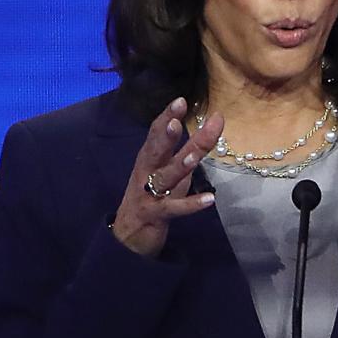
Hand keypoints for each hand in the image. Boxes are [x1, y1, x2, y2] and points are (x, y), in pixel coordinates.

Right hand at [111, 98, 222, 256]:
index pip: (156, 133)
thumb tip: (207, 132)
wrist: (127, 238)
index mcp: (149, 160)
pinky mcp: (154, 215)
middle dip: (168, 132)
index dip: (167, 116)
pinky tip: (210, 199)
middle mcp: (146, 173)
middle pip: (157, 149)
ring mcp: (148, 194)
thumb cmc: (150, 200)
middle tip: (178, 115)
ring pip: (165, 177)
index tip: (182, 99)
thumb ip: (184, 155)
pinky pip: (173, 209)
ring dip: (179, 165)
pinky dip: (191, 204)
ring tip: (194, 155)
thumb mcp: (167, 175)